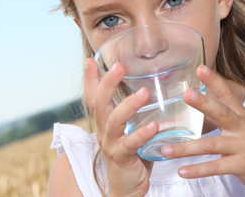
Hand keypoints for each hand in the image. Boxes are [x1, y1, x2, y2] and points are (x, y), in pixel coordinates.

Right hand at [84, 58, 157, 196]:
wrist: (126, 188)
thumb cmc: (132, 154)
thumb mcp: (131, 129)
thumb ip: (137, 111)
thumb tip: (150, 87)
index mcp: (105, 122)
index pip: (93, 97)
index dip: (91, 79)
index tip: (91, 59)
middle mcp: (104, 131)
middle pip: (100, 104)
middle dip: (107, 83)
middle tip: (120, 67)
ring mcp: (111, 144)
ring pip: (114, 121)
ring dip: (129, 106)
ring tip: (145, 94)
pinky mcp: (122, 158)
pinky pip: (130, 144)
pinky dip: (141, 134)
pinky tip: (154, 126)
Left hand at [159, 65, 244, 194]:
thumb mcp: (243, 126)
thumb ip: (223, 114)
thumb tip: (200, 99)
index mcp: (241, 116)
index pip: (227, 95)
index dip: (215, 81)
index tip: (200, 68)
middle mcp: (242, 128)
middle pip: (222, 113)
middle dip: (204, 103)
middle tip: (186, 94)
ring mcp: (242, 147)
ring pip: (211, 145)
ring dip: (186, 148)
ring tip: (165, 149)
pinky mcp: (241, 165)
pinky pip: (215, 167)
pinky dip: (198, 170)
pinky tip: (182, 171)